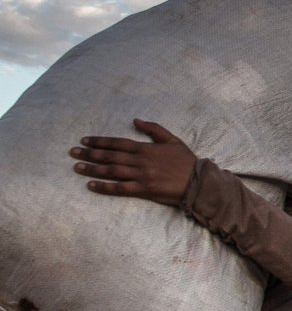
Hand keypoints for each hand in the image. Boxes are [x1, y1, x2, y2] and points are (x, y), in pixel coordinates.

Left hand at [71, 120, 197, 204]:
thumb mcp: (173, 140)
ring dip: (92, 169)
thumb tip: (136, 120)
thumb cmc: (187, 161)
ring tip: (77, 167)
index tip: (84, 141)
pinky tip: (91, 185)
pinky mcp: (144, 189)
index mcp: (146, 148)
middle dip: (89, 154)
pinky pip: (120, 188)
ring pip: (111, 171)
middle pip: (110, 156)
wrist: (200, 182)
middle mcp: (140, 161)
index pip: (117, 143)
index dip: (99, 142)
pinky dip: (104, 187)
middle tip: (73, 153)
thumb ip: (154, 129)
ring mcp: (141, 176)